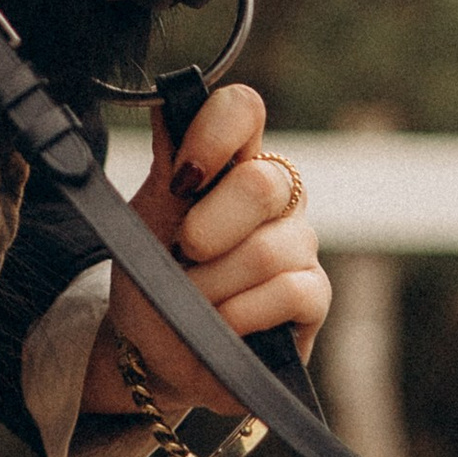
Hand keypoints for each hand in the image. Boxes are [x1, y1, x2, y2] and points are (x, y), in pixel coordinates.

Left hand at [82, 80, 329, 424]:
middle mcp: (275, 196)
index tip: (181, 178)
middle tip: (184, 254)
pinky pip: (288, 293)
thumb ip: (165, 165)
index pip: (242, 110)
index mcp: (231, 163)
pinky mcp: (314, 296)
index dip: (214, 132)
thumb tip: (167, 103)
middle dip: (208, 228)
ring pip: (266, 251)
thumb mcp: (143, 222)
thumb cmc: (153, 279)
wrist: (156, 353)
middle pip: (261, 182)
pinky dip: (240, 315)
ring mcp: (299, 244)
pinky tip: (224, 327)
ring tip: (196, 302)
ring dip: (212, 287)